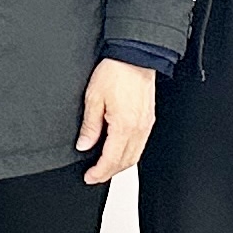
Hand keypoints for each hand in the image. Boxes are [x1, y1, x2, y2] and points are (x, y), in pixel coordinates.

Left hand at [80, 59, 160, 183]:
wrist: (135, 56)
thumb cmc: (115, 72)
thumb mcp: (93, 98)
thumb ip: (90, 126)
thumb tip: (84, 145)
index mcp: (124, 126)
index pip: (111, 159)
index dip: (99, 172)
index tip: (89, 177)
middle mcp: (139, 129)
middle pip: (125, 162)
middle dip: (108, 173)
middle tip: (94, 176)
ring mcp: (146, 125)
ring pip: (134, 156)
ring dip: (119, 165)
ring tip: (104, 168)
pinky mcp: (149, 119)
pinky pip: (140, 145)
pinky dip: (128, 154)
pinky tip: (118, 152)